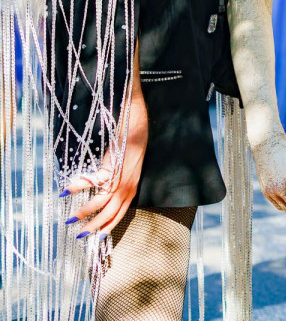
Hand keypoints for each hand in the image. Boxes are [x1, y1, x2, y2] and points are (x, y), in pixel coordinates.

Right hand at [62, 91, 148, 239]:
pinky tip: (65, 191)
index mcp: (132, 190)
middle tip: (80, 236)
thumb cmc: (130, 151)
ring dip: (84, 212)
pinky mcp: (110, 168)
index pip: (120, 214)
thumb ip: (119, 185)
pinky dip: (77, 187)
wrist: (136, 131)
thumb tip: (105, 195)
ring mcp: (119, 179)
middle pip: (110, 213)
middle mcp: (127, 188)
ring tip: (70, 219)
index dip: (109, 226)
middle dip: (95, 226)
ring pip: (100, 202)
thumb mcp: (129, 173)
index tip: (98, 238)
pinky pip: (91, 182)